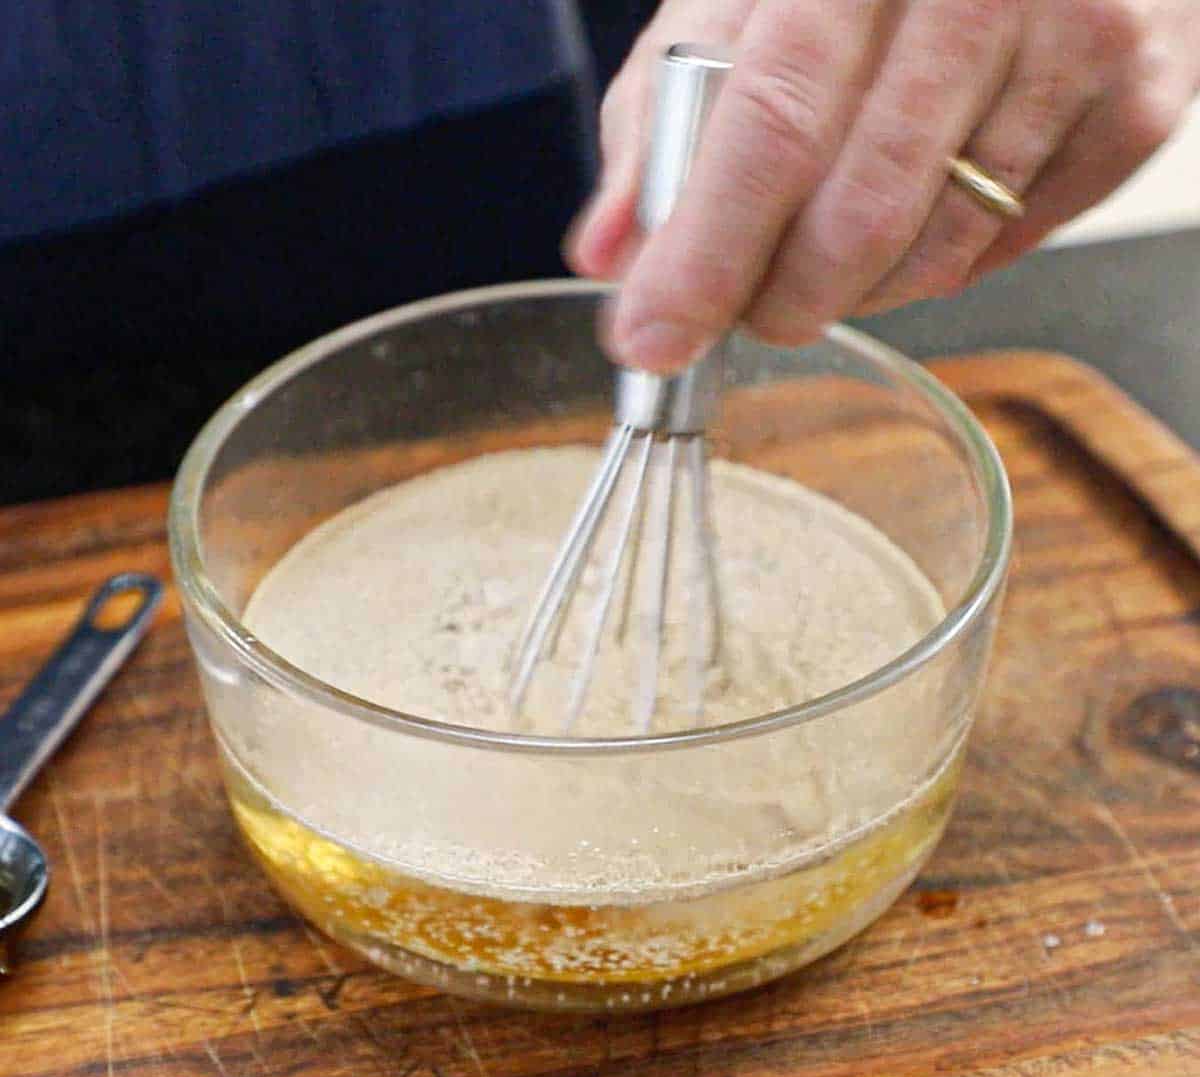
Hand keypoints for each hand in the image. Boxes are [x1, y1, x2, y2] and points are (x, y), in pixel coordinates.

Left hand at [566, 0, 1199, 372]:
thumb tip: (608, 254)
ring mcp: (1078, 41)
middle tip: (751, 310)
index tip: (653, 340)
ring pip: (934, 253)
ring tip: (830, 251)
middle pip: (857, 218)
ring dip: (856, 291)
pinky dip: (939, 263)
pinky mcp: (1137, 102)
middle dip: (780, 301)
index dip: (706, 257)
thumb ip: (662, 127)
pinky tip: (920, 210)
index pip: (771, 130)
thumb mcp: (740, 7)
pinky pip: (1005, 248)